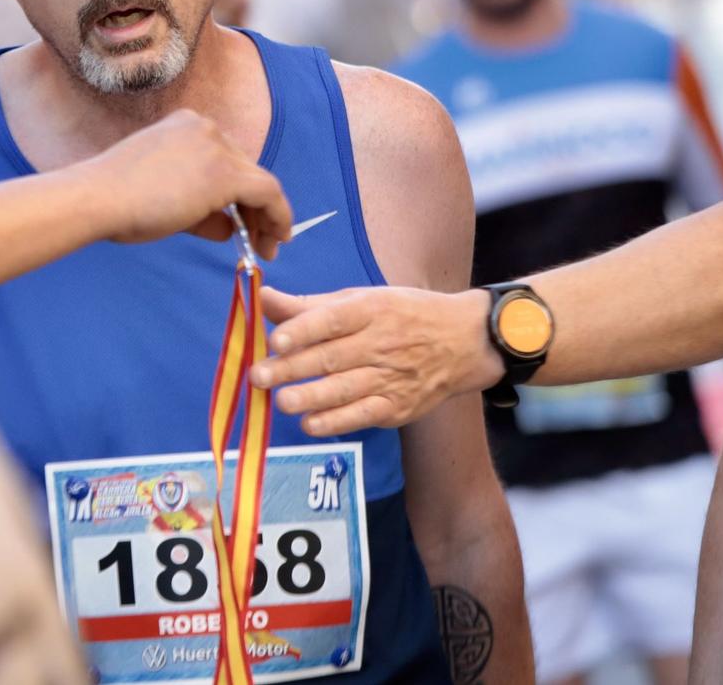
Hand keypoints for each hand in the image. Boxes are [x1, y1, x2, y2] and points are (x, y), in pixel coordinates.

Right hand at [77, 110, 291, 259]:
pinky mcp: (225, 173)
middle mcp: (205, 127)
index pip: (225, 160)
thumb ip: (199, 209)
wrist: (98, 198)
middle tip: (262, 240)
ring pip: (259, 181)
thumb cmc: (117, 201)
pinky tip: (278, 238)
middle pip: (245, 169)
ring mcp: (216, 147)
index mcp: (186, 126)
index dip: (239, 193)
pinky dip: (278, 216)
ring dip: (269, 216)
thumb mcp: (164, 197)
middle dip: (256, 208)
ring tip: (270, 246)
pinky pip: (268, 194)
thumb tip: (228, 226)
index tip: (244, 219)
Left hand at [248, 286, 501, 434]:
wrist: (464, 342)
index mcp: (371, 309)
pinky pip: (364, 415)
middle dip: (292, 368)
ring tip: (280, 401)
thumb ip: (310, 305)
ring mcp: (390, 378)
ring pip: (345, 389)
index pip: (333, 319)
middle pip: (332, 357)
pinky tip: (311, 424)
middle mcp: (380, 343)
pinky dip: (337, 421)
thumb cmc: (403, 314)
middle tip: (258, 376)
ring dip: (311, 397)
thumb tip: (263, 298)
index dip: (303, 329)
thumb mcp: (362, 299)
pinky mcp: (397, 407)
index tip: (275, 339)